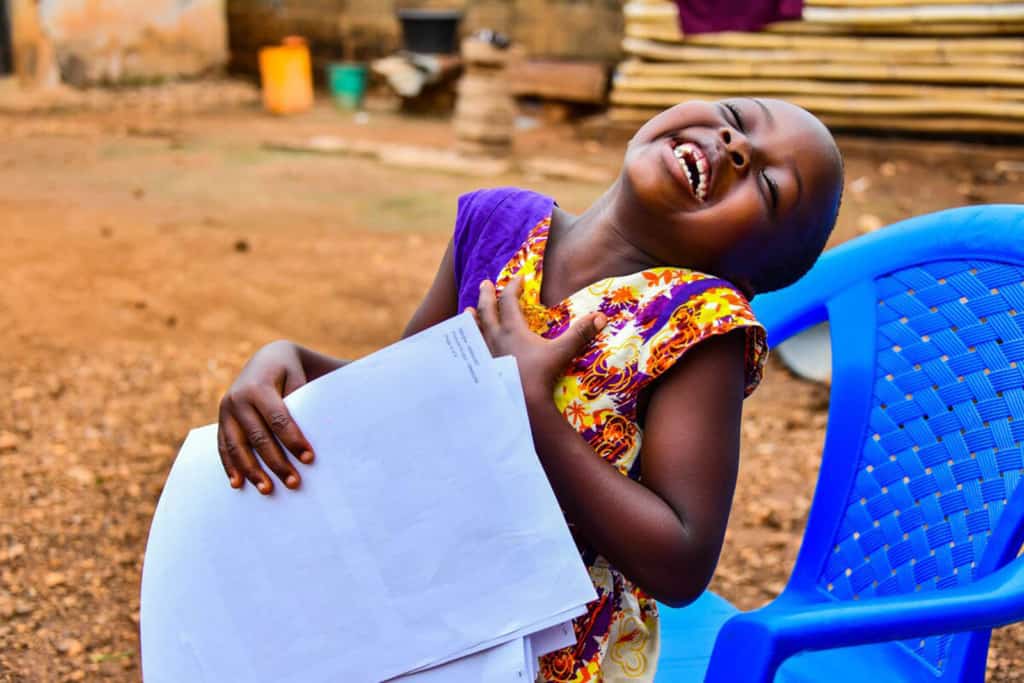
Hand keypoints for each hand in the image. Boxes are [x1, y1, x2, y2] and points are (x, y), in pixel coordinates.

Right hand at [217, 340, 314, 493]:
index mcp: (259, 387)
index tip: (309, 459)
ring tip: (267, 490)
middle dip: (276, 462)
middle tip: (294, 483)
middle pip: (258, 437)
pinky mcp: (221, 420)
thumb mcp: (299, 377)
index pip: (278, 419)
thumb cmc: (291, 372)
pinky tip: (238, 484)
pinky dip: (230, 466)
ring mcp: (226, 411)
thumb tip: (326, 430)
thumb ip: (304, 400)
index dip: (293, 440)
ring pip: (237, 446)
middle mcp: (238, 399)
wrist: (266, 359)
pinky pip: (223, 446)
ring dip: (252, 470)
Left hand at [471, 278, 604, 403]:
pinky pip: (469, 354)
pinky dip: (466, 346)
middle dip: (487, 295)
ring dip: (471, 319)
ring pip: (474, 332)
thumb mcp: (562, 352)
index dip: (514, 287)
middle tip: (485, 283)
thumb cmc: (540, 377)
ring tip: (467, 311)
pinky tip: (463, 349)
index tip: (519, 277)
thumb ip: (580, 334)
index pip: (510, 301)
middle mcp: (494, 339)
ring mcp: (483, 355)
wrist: (520, 405)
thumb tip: (601, 316)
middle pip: (487, 311)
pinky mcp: (478, 371)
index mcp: (512, 330)